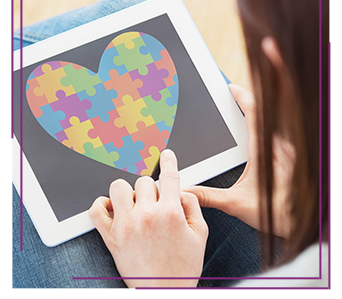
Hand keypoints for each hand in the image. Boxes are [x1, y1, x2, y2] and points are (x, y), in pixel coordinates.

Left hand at [88, 149, 207, 287]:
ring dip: (127, 192)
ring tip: (133, 204)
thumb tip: (180, 190)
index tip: (166, 154)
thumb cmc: (181, 268)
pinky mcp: (110, 237)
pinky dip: (101, 204)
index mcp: (170, 213)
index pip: (169, 176)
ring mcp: (126, 225)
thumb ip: (192, 206)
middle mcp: (146, 215)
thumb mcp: (200, 235)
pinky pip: (96, 210)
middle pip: (143, 181)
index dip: (169, 160)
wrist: (163, 293)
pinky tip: (112, 207)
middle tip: (154, 202)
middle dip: (151, 189)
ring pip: (118, 187)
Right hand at [184, 83, 294, 238]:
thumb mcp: (236, 204)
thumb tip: (187, 191)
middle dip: (247, 103)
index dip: (242, 96)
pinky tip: (255, 140)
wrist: (300, 223)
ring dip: (256, 117)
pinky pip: (275, 135)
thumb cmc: (273, 211)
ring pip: (270, 124)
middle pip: (263, 114)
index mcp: (261, 150)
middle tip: (231, 99)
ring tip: (240, 115)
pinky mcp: (288, 158)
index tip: (230, 88)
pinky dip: (264, 130)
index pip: (253, 113)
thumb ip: (209, 197)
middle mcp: (275, 146)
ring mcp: (284, 151)